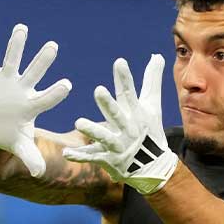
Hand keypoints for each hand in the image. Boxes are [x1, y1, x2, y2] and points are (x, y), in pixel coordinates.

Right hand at [0, 24, 71, 176]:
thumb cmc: (7, 135)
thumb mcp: (20, 145)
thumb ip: (30, 156)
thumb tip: (39, 173)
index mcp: (31, 105)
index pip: (46, 98)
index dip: (56, 92)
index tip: (68, 84)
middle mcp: (21, 88)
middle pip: (34, 73)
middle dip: (42, 60)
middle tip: (53, 46)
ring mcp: (5, 80)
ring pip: (12, 60)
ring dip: (16, 45)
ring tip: (22, 28)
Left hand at [63, 55, 177, 194]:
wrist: (153, 167)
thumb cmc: (150, 131)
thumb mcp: (152, 106)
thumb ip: (152, 80)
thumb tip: (157, 55)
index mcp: (136, 113)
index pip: (130, 93)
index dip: (125, 78)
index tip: (119, 62)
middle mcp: (127, 128)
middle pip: (117, 114)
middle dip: (109, 103)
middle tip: (98, 90)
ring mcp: (118, 145)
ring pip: (104, 136)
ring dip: (92, 130)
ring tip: (78, 122)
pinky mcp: (109, 159)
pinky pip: (92, 157)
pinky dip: (79, 156)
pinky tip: (66, 153)